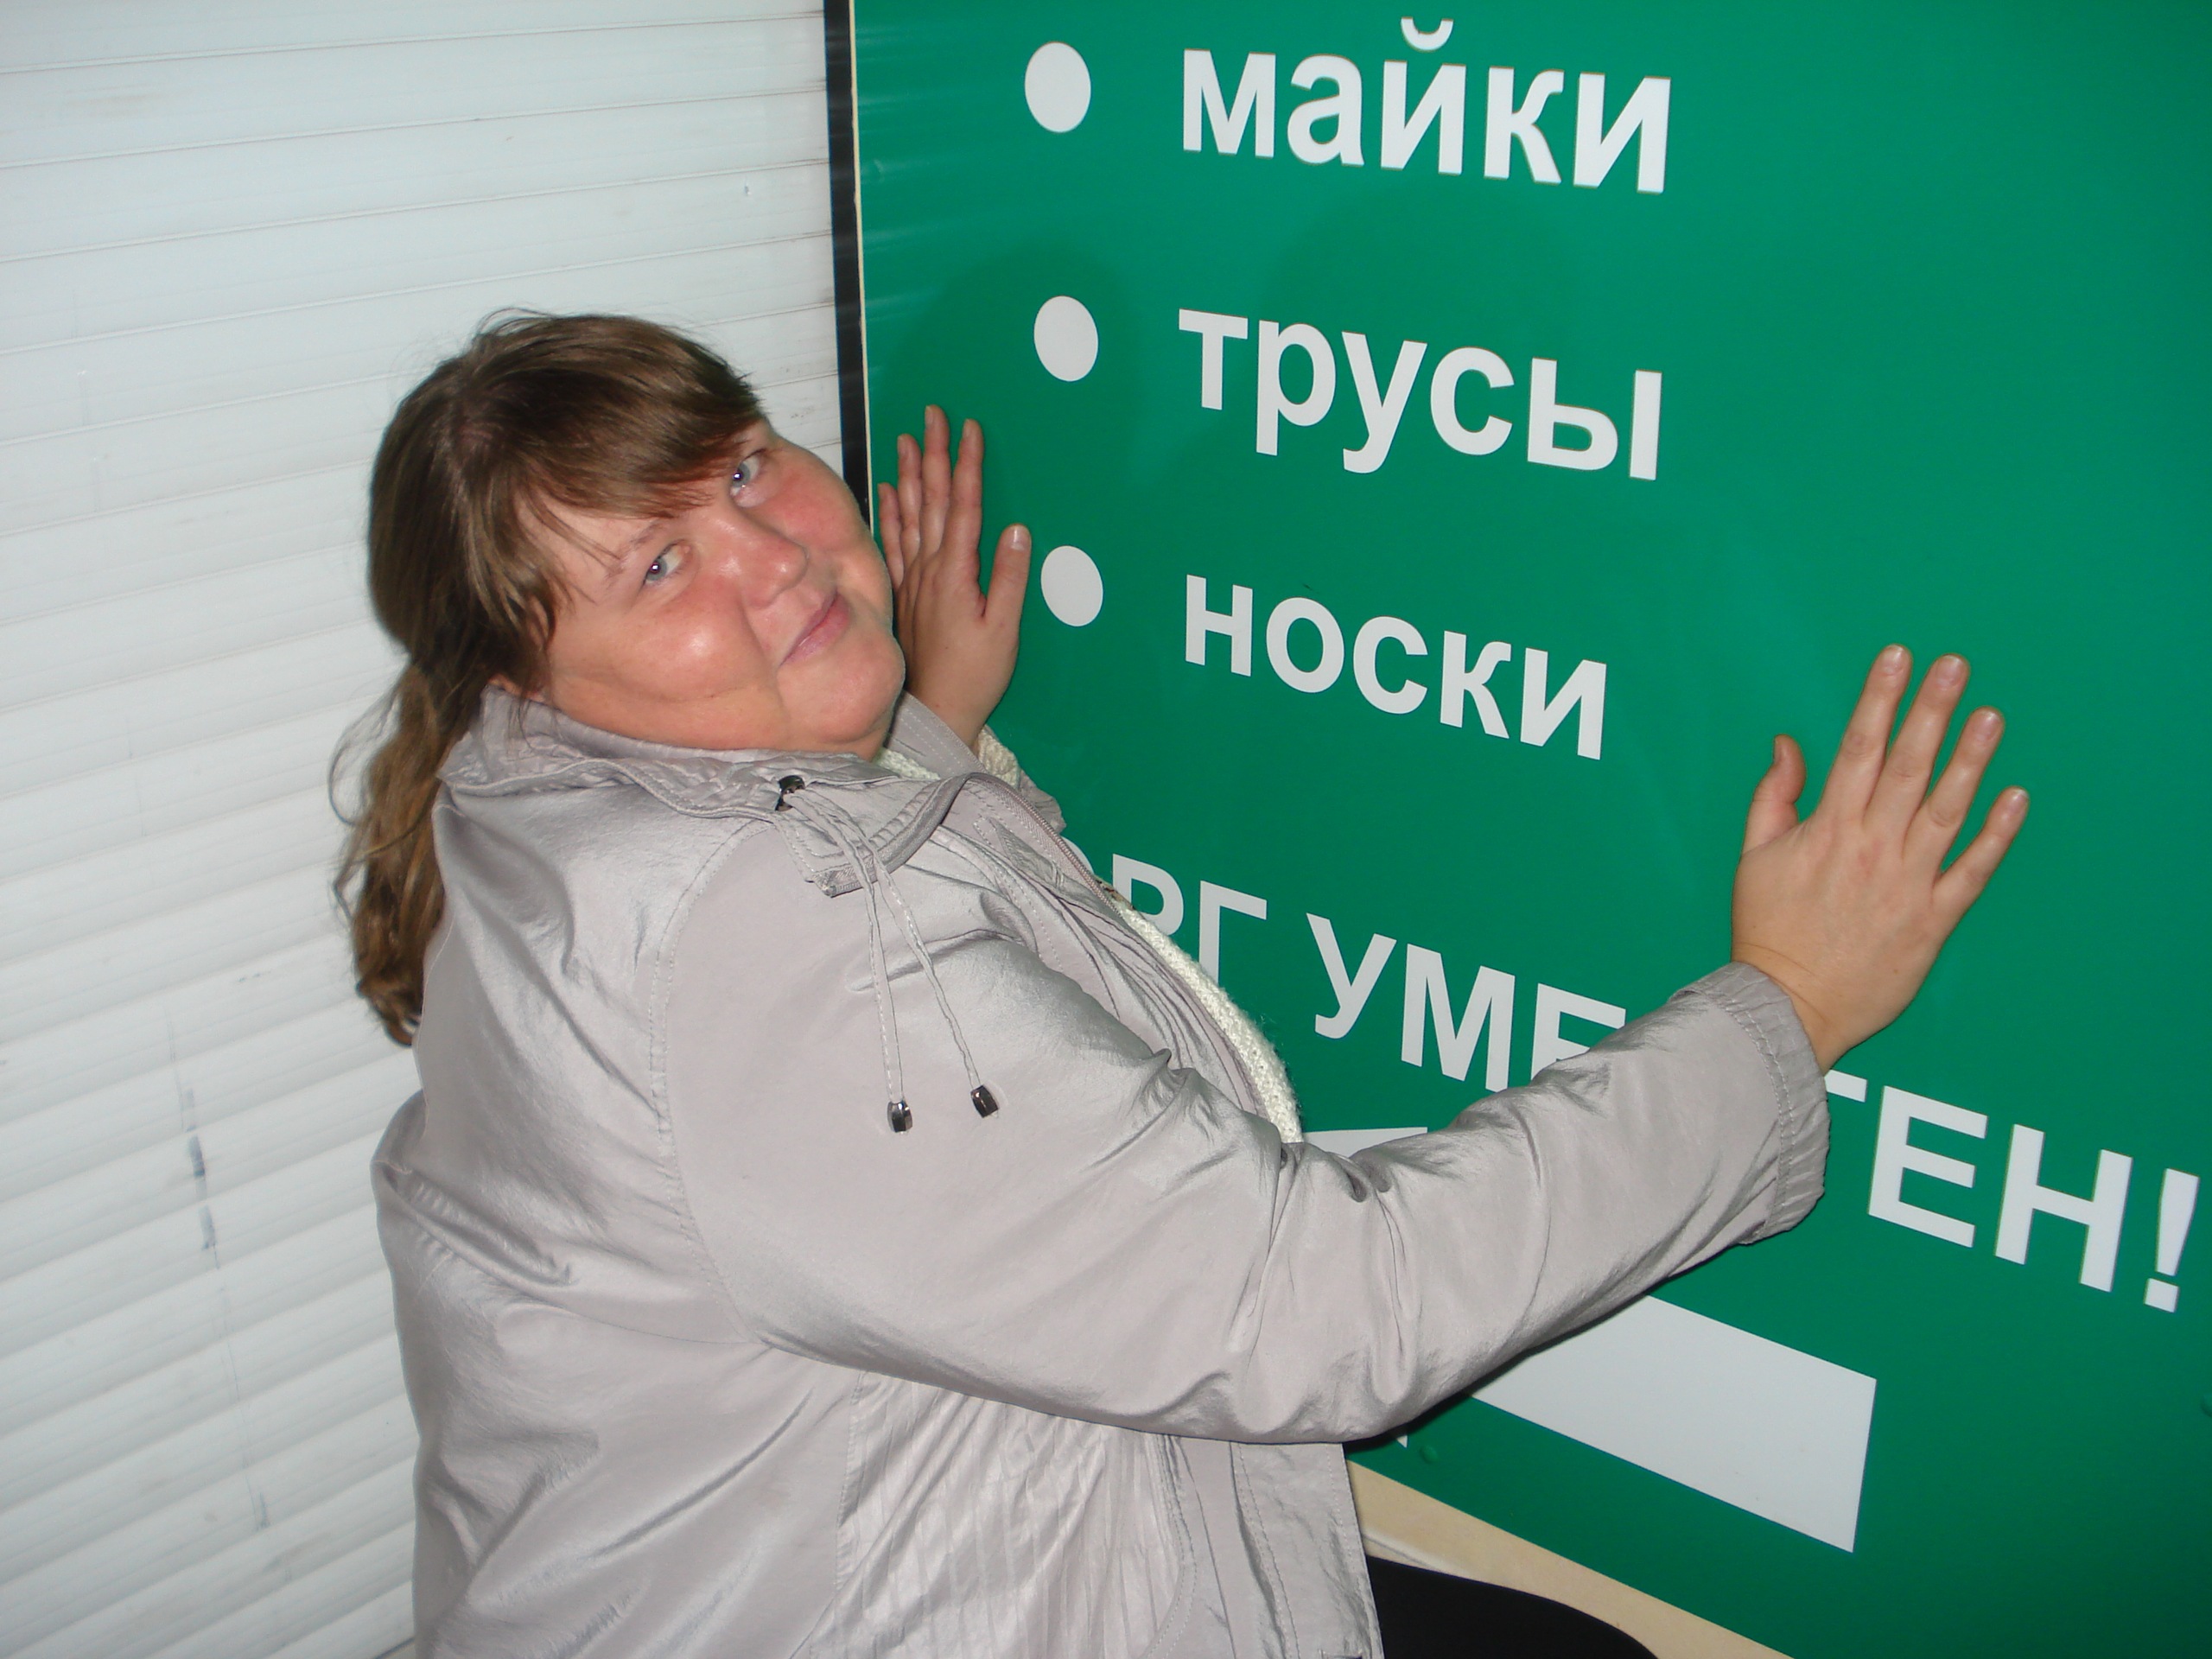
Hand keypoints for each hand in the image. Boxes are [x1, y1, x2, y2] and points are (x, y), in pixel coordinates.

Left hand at [876, 406, 1030, 748]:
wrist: (936, 711)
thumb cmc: (974, 676)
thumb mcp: (1004, 632)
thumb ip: (1010, 580)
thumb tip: (1018, 531)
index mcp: (957, 573)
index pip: (964, 506)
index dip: (968, 464)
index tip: (970, 429)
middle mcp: (930, 569)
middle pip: (933, 499)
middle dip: (935, 453)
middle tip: (934, 415)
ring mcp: (914, 579)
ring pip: (909, 514)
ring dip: (909, 473)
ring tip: (907, 438)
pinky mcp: (905, 593)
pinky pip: (892, 541)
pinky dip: (888, 511)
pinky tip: (885, 489)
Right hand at [1731, 646, 2029, 1070]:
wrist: (1787, 1007)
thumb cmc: (1767, 933)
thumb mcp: (1754, 857)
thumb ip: (1774, 797)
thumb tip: (1789, 745)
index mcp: (1826, 830)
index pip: (1857, 749)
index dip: (1878, 699)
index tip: (1897, 657)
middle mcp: (1870, 849)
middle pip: (1907, 767)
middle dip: (1931, 712)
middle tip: (1955, 667)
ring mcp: (1905, 884)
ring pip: (1945, 811)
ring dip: (1970, 761)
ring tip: (1990, 716)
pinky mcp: (1931, 921)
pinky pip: (1971, 872)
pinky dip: (1995, 836)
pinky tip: (2014, 798)